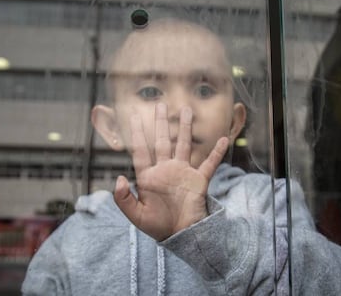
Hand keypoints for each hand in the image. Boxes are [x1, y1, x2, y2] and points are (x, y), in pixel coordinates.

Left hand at [113, 103, 228, 240]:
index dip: (138, 133)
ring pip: (184, 145)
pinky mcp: (198, 180)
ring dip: (185, 128)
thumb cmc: (158, 227)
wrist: (182, 235)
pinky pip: (209, 163)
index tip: (135, 116)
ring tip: (186, 110)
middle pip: (163, 141)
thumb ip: (124, 199)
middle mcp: (166, 170)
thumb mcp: (137, 216)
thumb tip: (117, 178)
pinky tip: (222, 139)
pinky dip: (216, 153)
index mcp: (149, 177)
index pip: (142, 151)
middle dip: (161, 123)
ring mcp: (183, 173)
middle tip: (160, 105)